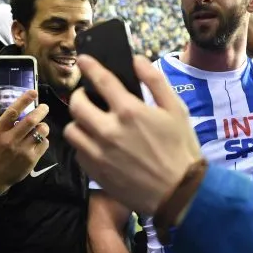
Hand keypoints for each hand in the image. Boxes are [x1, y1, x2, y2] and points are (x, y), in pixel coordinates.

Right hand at [0, 91, 49, 194]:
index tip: (33, 92)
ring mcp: (22, 150)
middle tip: (45, 107)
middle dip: (41, 111)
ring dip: (43, 126)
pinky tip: (39, 139)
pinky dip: (44, 139)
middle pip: (30, 121)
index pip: (11, 112)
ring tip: (41, 125)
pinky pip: (44, 144)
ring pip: (40, 132)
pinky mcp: (31, 160)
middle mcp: (10, 140)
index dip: (24, 100)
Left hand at [64, 55, 201, 215]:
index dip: (89, 66)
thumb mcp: (176, 110)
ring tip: (90, 122)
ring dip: (78, 122)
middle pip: (77, 104)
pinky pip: (78, 152)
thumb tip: (137, 60)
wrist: (178, 193)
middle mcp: (108, 130)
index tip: (82, 59)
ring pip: (72, 130)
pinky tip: (96, 144)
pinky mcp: (95, 172)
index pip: (101, 80)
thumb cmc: (181, 148)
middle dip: (80, 95)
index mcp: (129, 111)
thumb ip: (156, 81)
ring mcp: (99, 153)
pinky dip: (84, 144)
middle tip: (88, 96)